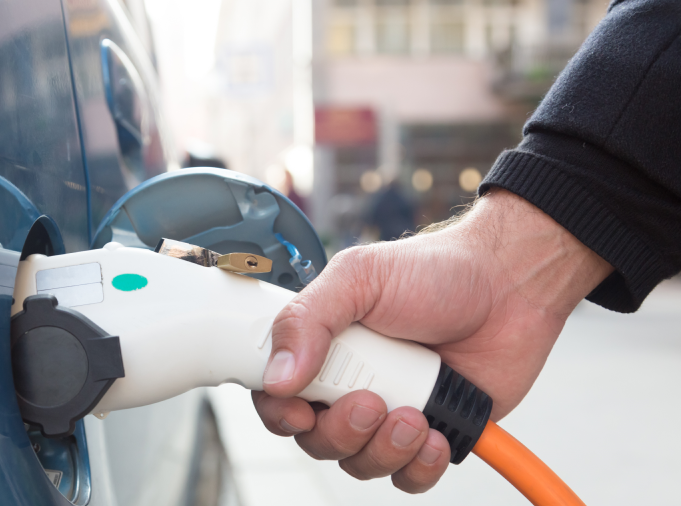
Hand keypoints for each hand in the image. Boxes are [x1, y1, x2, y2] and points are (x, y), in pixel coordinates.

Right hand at [252, 189, 611, 492]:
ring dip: (385, 449)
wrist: (511, 284)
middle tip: (372, 402)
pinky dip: (419, 466)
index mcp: (320, 347)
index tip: (302, 411)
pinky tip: (436, 434)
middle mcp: (348, 383)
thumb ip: (308, 320)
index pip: (276, 396)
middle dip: (342, 432)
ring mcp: (389, 411)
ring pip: (360, 464)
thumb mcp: (358, 277)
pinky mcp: (430, 433)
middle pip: (316, 440)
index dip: (281, 413)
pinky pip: (408, 477)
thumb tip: (278, 376)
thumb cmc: (436, 270)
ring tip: (416, 414)